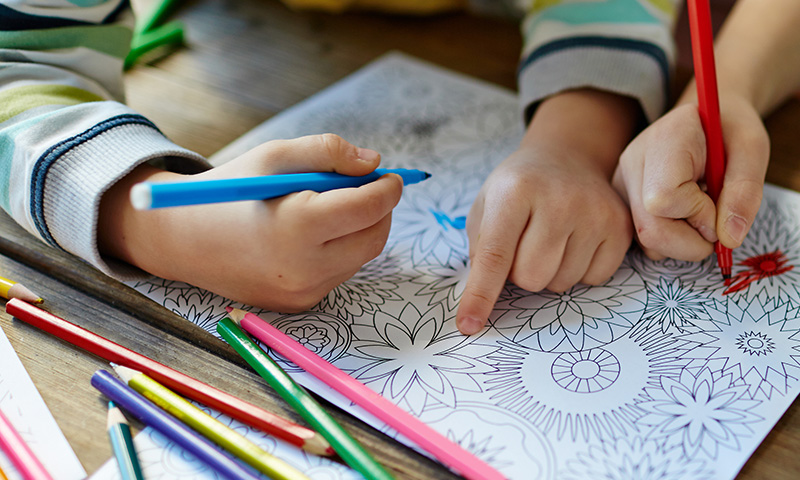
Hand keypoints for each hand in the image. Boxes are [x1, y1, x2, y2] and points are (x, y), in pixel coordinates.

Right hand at [99, 134, 403, 311]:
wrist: (183, 240)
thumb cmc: (230, 190)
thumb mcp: (274, 156)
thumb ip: (328, 152)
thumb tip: (374, 164)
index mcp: (298, 224)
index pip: (368, 207)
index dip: (388, 189)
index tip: (393, 176)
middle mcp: (304, 266)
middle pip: (373, 238)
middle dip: (381, 211)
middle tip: (372, 189)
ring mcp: (302, 291)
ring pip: (359, 257)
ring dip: (360, 230)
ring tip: (334, 207)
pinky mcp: (299, 304)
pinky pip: (338, 273)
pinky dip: (340, 250)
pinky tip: (313, 234)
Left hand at [456, 90, 638, 334]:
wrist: (566, 159)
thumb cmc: (518, 190)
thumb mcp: (486, 207)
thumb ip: (479, 251)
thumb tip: (480, 302)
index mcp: (515, 191)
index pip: (495, 255)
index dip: (480, 295)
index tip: (469, 325)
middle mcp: (558, 199)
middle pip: (530, 278)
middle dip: (520, 273)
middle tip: (524, 244)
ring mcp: (594, 212)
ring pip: (560, 283)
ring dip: (549, 271)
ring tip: (551, 238)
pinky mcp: (620, 227)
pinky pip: (593, 280)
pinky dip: (578, 271)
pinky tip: (575, 241)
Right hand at [612, 95, 768, 260]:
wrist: (703, 119)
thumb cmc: (728, 130)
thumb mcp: (752, 149)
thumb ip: (745, 192)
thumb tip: (729, 239)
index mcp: (665, 138)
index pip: (664, 199)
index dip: (698, 214)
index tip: (718, 200)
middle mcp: (633, 161)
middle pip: (650, 229)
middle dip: (692, 242)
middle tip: (714, 223)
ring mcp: (621, 182)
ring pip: (645, 241)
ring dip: (682, 242)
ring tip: (697, 212)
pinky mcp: (621, 200)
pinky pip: (642, 239)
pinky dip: (670, 239)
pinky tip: (681, 215)